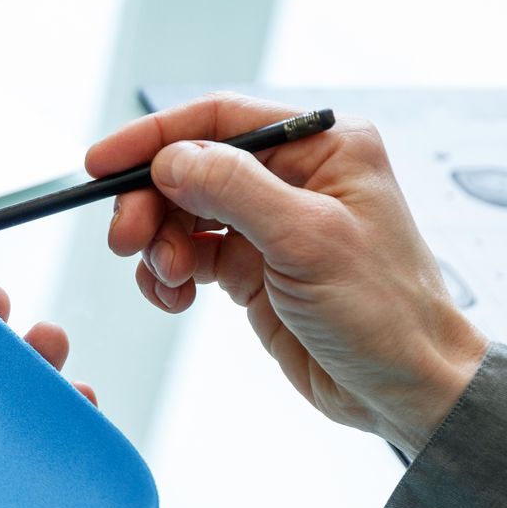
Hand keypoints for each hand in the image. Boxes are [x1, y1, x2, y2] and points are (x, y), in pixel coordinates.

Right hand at [94, 92, 487, 456]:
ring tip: (167, 279)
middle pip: (190, 169)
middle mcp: (295, 177)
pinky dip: (169, 276)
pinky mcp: (254, 268)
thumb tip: (170, 159)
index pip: (220, 121)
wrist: (404, 386)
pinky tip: (176, 298)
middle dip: (150, 203)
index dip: (154, 138)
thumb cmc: (385, 310)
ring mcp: (271, 224)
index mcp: (323, 147)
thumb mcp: (307, 240)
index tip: (102, 164)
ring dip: (158, 245)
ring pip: (182, 214)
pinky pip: (190, 256)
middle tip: (125, 241)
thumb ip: (234, 190)